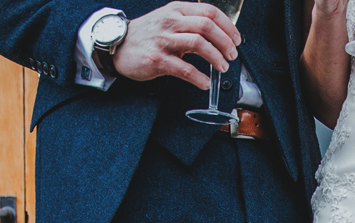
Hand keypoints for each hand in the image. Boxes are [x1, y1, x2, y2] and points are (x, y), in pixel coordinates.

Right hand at [113, 2, 241, 89]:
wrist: (118, 45)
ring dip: (216, 58)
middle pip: (207, 26)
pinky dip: (199, 77)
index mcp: (177, 9)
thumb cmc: (147, 35)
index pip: (210, 12)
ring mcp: (163, 40)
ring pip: (199, 44)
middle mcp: (171, 21)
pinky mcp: (157, 59)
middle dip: (225, 42)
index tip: (236, 39)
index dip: (228, 26)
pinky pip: (185, 69)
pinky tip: (205, 82)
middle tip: (232, 55)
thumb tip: (218, 35)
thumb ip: (190, 23)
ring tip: (222, 67)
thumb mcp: (168, 20)